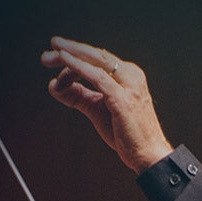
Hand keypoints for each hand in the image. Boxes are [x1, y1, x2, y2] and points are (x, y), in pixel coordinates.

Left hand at [41, 36, 173, 172]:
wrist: (149, 156)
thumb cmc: (129, 136)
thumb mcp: (99, 111)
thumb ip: (80, 96)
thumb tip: (54, 85)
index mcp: (130, 77)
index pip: (100, 60)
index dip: (77, 55)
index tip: (54, 58)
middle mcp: (132, 77)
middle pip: (98, 55)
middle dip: (72, 48)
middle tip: (52, 44)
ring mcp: (129, 87)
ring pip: (97, 61)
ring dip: (72, 55)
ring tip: (52, 53)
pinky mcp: (122, 99)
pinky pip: (97, 77)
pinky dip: (79, 66)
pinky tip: (64, 60)